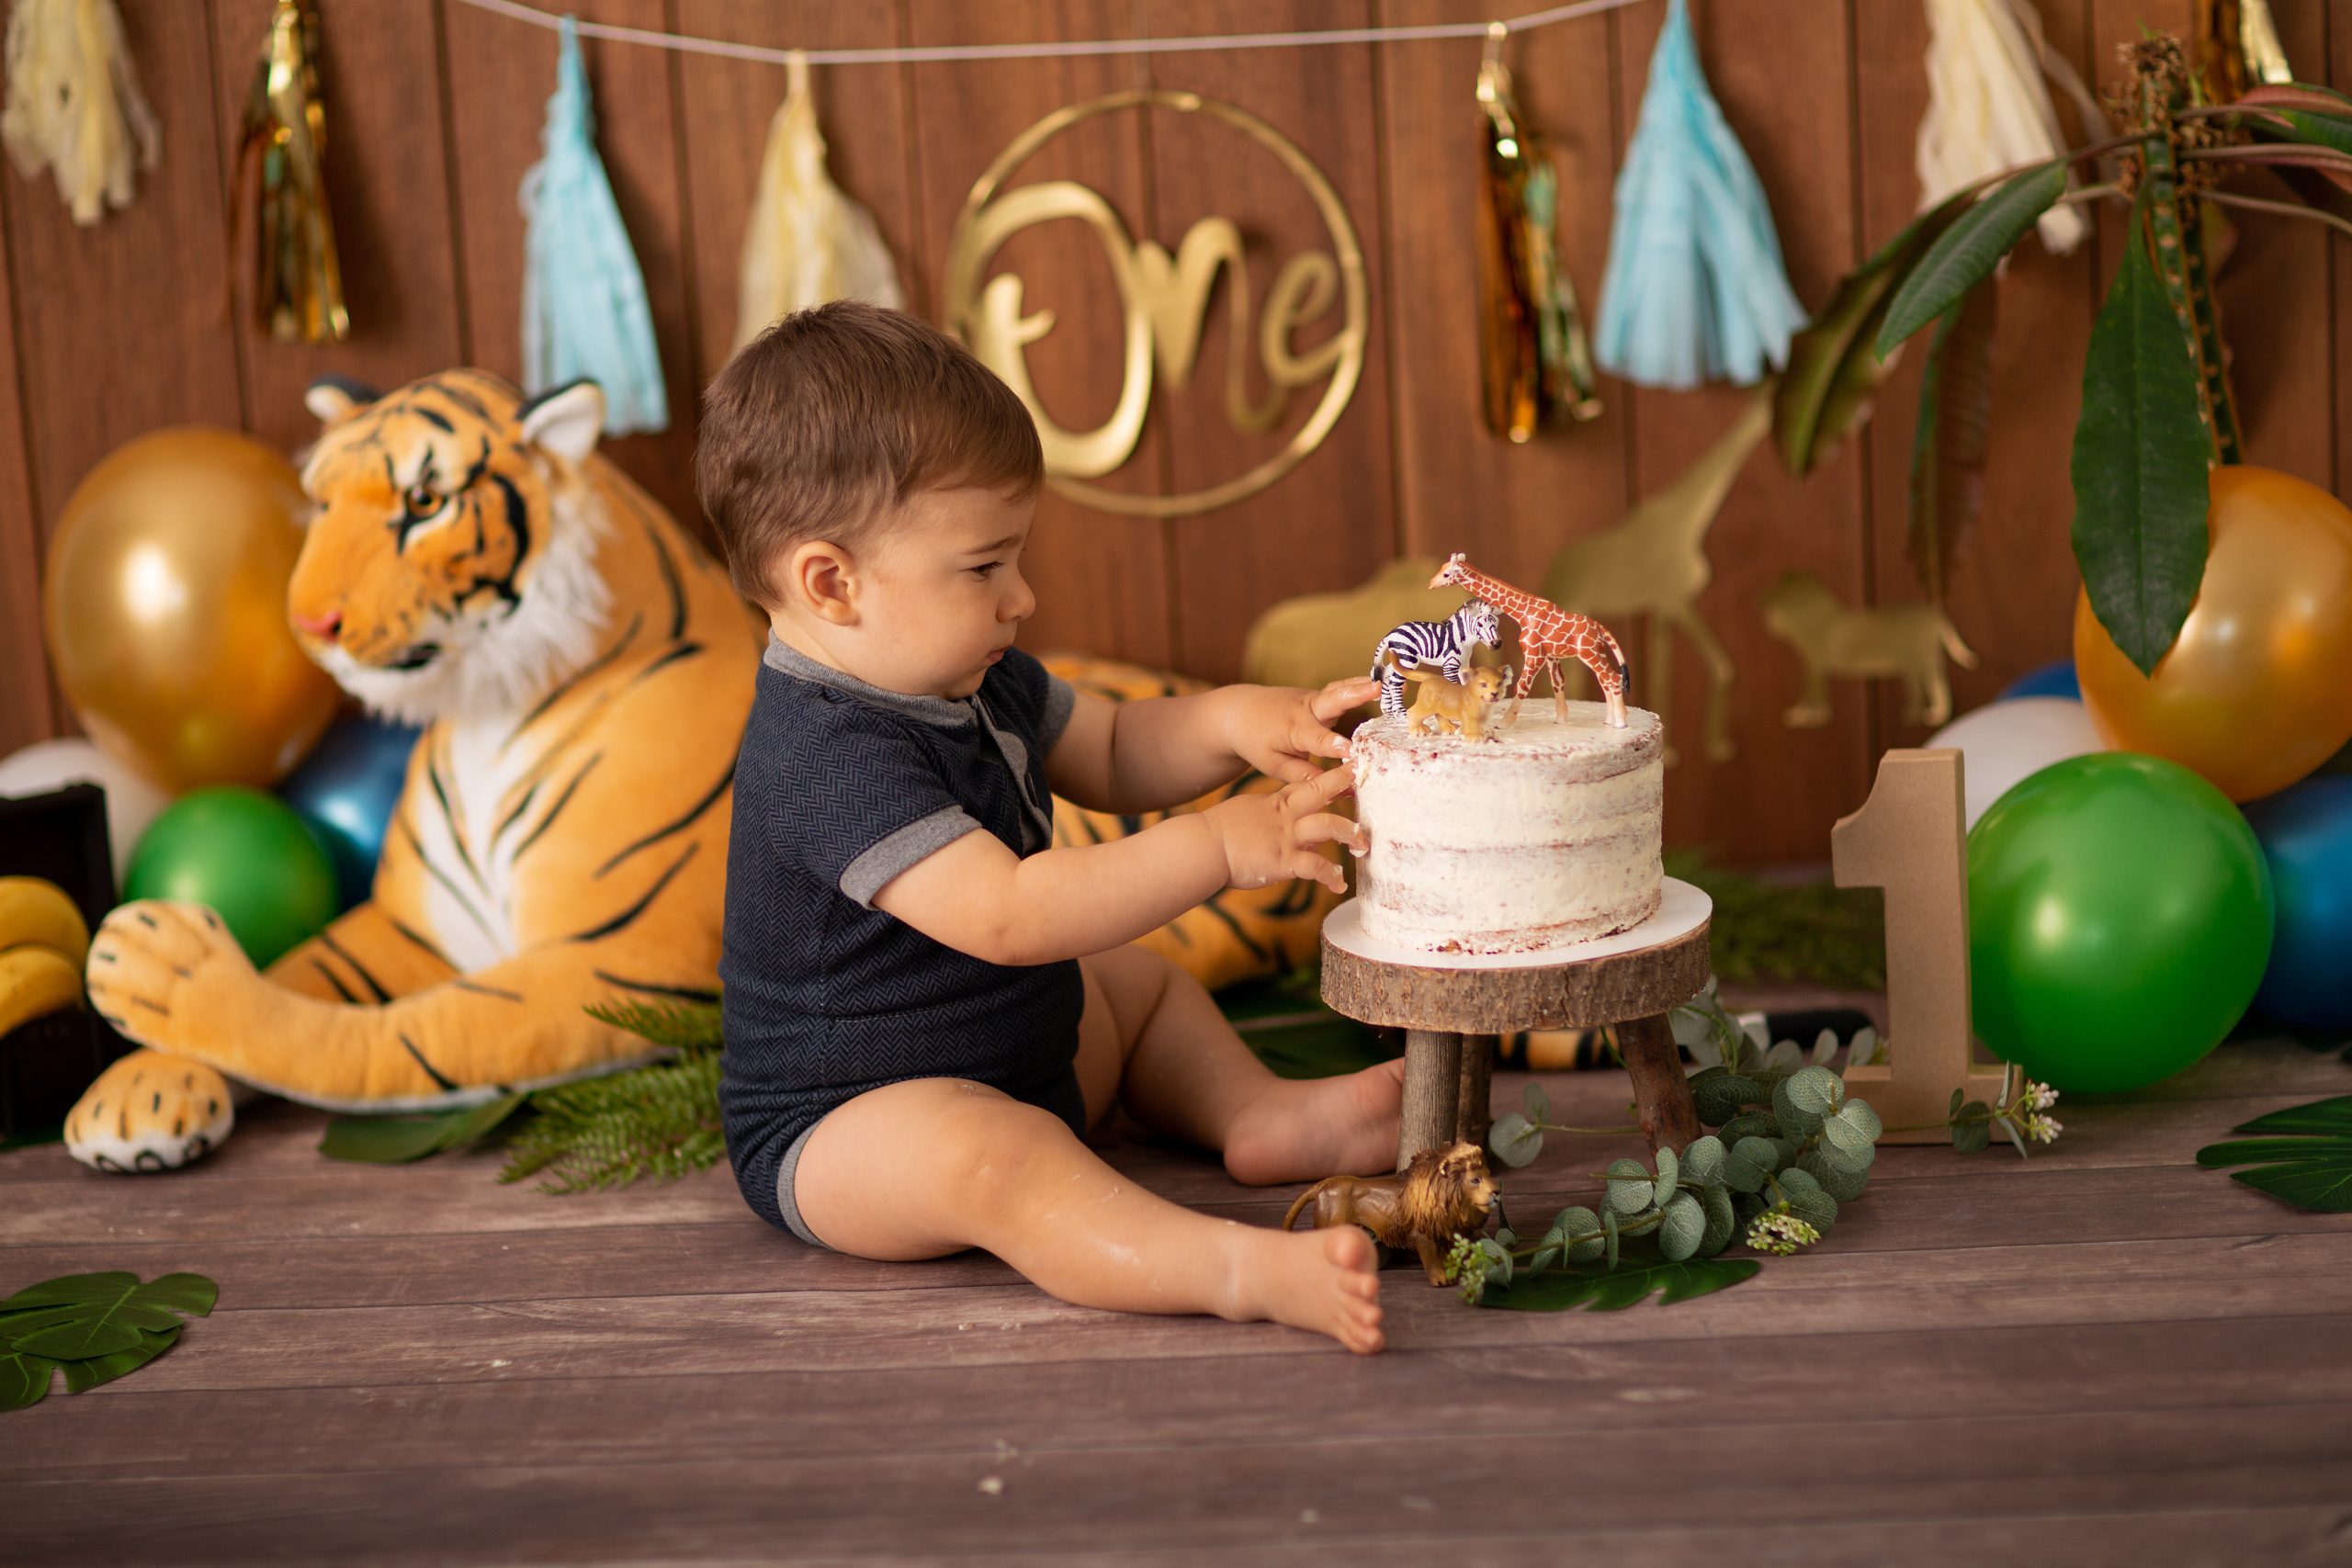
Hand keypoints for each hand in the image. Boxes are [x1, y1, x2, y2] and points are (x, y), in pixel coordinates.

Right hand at [1205, 762, 1362, 893]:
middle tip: (1364, 782)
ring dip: (1348, 833)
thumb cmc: (1218, 831)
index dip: (1330, 777)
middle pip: (1320, 792)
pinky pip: (1315, 867)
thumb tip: (1276, 818)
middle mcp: (1286, 817)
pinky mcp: (1283, 862)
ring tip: (1361, 843)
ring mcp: (1286, 838)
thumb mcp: (1246, 811)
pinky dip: (1330, 875)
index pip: (1308, 784)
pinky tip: (1339, 884)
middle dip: (1342, 784)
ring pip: (1327, 825)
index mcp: (1276, 803)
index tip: (1350, 771)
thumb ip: (1267, 813)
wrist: (1203, 847)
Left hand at [1221, 677, 1380, 785]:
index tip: (1353, 753)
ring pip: (1341, 690)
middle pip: (1333, 699)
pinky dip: (1361, 686)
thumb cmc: (1256, 741)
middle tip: (1378, 688)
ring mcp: (1314, 699)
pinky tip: (1384, 684)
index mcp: (1293, 728)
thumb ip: (1304, 776)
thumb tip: (1338, 788)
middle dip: (1356, 694)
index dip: (1335, 746)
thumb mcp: (1273, 764)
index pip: (1318, 739)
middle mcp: (1306, 709)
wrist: (1240, 711)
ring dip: (1365, 685)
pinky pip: (1342, 691)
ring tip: (1393, 683)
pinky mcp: (1320, 697)